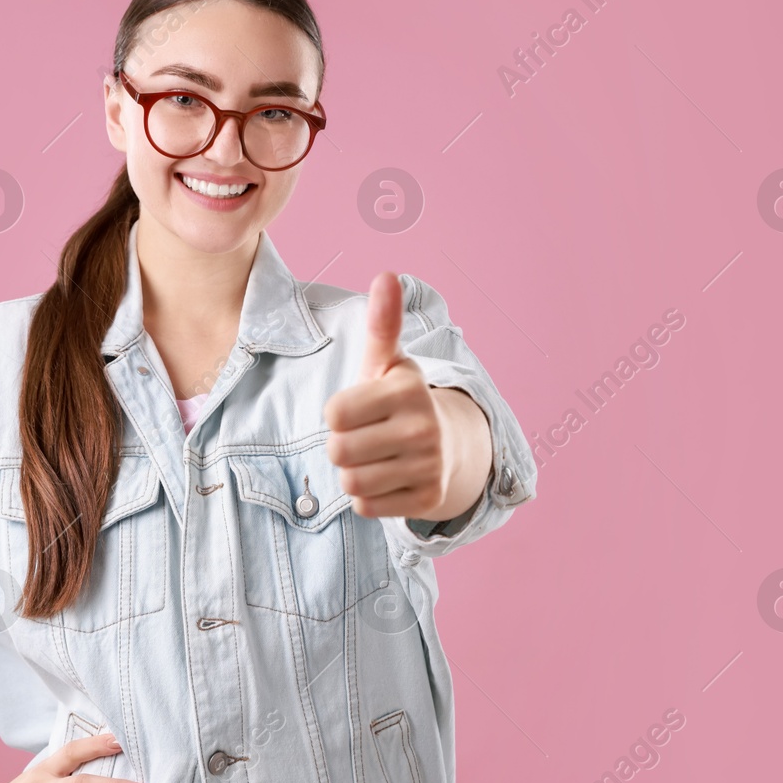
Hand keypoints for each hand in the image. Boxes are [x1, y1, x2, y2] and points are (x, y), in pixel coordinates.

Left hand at [324, 271, 463, 520]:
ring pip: (350, 482)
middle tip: (364, 436)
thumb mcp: (388, 362)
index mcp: (408, 390)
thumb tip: (386, 275)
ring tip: (374, 457)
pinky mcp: (427, 499)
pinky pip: (367, 507)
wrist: (449, 444)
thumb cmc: (399, 399)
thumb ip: (383, 324)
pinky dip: (368, 497)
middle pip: (338, 451)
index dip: (337, 413)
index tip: (357, 409)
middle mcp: (424, 428)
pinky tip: (386, 478)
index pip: (333, 413)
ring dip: (353, 473)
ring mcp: (429, 466)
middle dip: (341, 445)